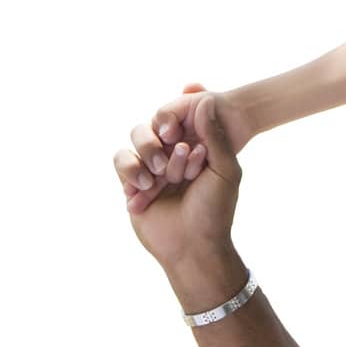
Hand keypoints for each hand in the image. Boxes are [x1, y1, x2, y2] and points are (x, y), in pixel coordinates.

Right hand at [116, 93, 241, 270]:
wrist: (192, 247)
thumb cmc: (215, 210)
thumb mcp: (224, 170)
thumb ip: (215, 135)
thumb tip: (206, 99)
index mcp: (198, 148)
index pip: (184, 121)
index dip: (185, 131)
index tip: (192, 151)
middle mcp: (174, 154)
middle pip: (159, 127)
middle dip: (169, 149)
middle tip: (180, 172)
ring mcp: (152, 167)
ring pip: (138, 139)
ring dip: (149, 156)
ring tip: (159, 181)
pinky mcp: (132, 183)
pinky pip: (121, 160)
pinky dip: (132, 172)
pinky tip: (147, 189)